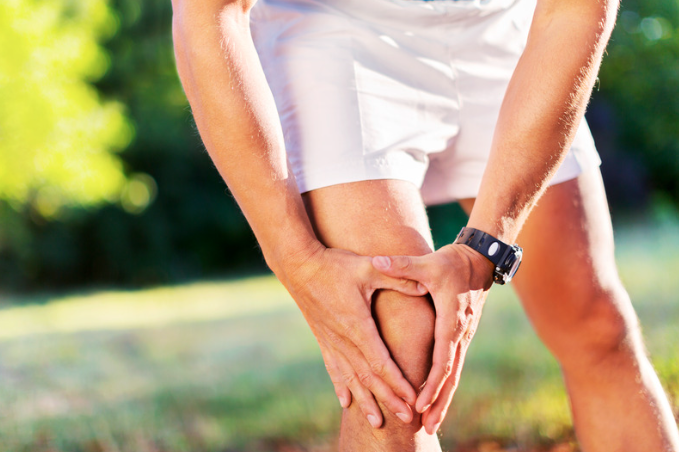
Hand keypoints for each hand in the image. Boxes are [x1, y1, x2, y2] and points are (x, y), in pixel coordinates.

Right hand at [279, 245, 427, 427]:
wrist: (297, 264)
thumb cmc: (334, 265)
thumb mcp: (368, 268)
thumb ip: (397, 278)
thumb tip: (425, 285)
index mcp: (357, 326)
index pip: (381, 363)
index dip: (397, 383)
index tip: (412, 398)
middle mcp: (343, 340)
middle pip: (368, 377)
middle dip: (389, 399)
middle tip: (406, 419)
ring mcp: (331, 341)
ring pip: (350, 378)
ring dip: (365, 401)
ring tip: (377, 421)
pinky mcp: (322, 338)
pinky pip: (333, 368)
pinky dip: (341, 386)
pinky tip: (345, 402)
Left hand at [372, 244, 493, 433]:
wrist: (480, 260)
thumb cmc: (452, 262)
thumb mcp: (428, 262)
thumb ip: (402, 266)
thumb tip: (377, 261)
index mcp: (451, 319)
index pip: (443, 357)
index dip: (431, 382)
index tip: (419, 401)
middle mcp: (460, 333)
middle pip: (452, 375)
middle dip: (439, 401)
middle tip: (427, 426)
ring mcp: (463, 337)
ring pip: (455, 375)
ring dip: (443, 399)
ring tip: (431, 424)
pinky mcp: (461, 337)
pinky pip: (454, 367)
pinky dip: (445, 386)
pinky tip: (436, 401)